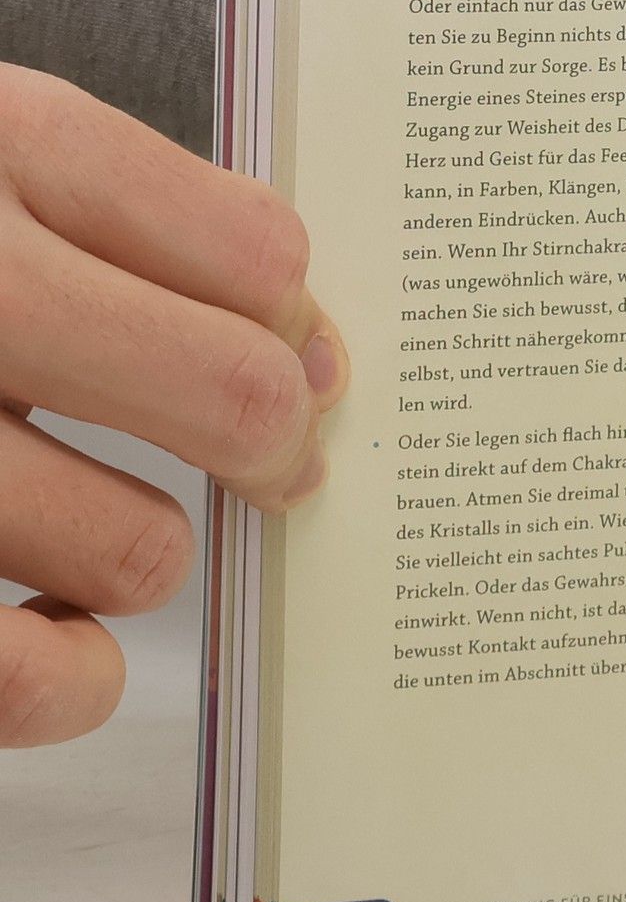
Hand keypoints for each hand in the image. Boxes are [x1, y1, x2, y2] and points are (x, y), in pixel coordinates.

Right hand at [0, 66, 348, 746]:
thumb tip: (316, 353)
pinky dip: (63, 674)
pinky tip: (39, 624)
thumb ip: (140, 222)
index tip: (282, 346)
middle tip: (261, 458)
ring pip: (140, 551)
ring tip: (69, 512)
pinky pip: (34, 680)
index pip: (256, 256)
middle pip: (233, 397)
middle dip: (271, 443)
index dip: (294, 321)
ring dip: (137, 547)